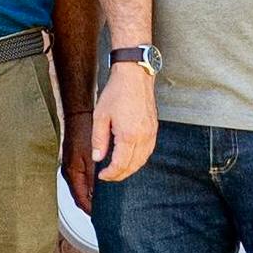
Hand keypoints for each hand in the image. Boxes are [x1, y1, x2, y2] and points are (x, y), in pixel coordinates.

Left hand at [89, 63, 158, 181]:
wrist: (135, 77)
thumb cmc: (117, 93)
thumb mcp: (100, 116)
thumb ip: (98, 139)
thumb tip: (97, 158)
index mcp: (129, 135)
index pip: (121, 164)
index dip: (111, 174)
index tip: (102, 176)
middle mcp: (143, 137)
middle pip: (133, 166)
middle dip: (120, 175)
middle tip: (108, 176)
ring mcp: (151, 133)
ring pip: (143, 160)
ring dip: (131, 168)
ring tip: (118, 170)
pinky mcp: (154, 129)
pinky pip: (148, 151)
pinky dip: (139, 159)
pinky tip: (130, 158)